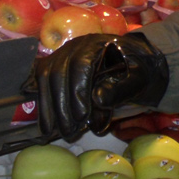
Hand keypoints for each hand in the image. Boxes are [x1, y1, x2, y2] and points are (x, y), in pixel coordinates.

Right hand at [23, 33, 169, 140]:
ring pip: (45, 78)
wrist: (131, 62)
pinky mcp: (53, 66)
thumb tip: (98, 99)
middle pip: (58, 73)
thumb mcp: (137, 79)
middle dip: (61, 105)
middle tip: (69, 132)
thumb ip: (121, 88)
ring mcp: (61, 55)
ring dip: (49, 108)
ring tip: (55, 133)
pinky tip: (46, 126)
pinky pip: (41, 83)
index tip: (82, 115)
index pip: (80, 64)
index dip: (78, 90)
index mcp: (97, 45)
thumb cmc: (134, 70)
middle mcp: (75, 46)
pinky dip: (43, 105)